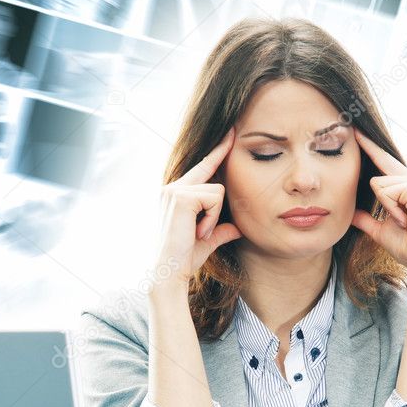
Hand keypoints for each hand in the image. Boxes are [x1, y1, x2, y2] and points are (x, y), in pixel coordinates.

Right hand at [153, 126, 242, 287]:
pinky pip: (214, 198)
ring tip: (199, 234)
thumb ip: (221, 231)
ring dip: (214, 216)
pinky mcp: (181, 196)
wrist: (169, 273)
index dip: (217, 151)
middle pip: (210, 173)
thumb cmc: (184, 260)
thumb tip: (238, 228)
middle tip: (218, 175)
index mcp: (175, 195)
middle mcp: (172, 188)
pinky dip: (212, 218)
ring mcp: (174, 190)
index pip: (201, 168)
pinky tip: (199, 232)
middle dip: (219, 171)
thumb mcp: (207, 242)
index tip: (230, 134)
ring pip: (217, 191)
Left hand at [350, 128, 406, 273]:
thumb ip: (365, 219)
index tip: (355, 130)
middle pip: (378, 171)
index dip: (370, 146)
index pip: (384, 161)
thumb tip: (349, 213)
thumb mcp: (380, 229)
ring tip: (403, 220)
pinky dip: (391, 209)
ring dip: (386, 207)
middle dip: (379, 188)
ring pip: (378, 184)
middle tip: (398, 211)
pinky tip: (405, 219)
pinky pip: (385, 191)